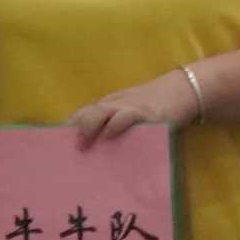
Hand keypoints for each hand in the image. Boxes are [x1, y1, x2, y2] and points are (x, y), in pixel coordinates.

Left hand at [64, 67, 203, 147]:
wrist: (184, 89)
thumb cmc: (155, 105)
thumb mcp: (129, 111)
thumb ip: (113, 124)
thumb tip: (96, 150)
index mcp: (107, 105)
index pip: (80, 115)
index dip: (66, 130)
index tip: (55, 147)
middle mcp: (113, 105)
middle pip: (85, 113)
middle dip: (73, 131)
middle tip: (67, 150)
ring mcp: (128, 107)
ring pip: (99, 112)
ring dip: (88, 127)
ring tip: (83, 144)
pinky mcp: (145, 113)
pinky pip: (126, 116)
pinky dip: (116, 125)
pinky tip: (110, 134)